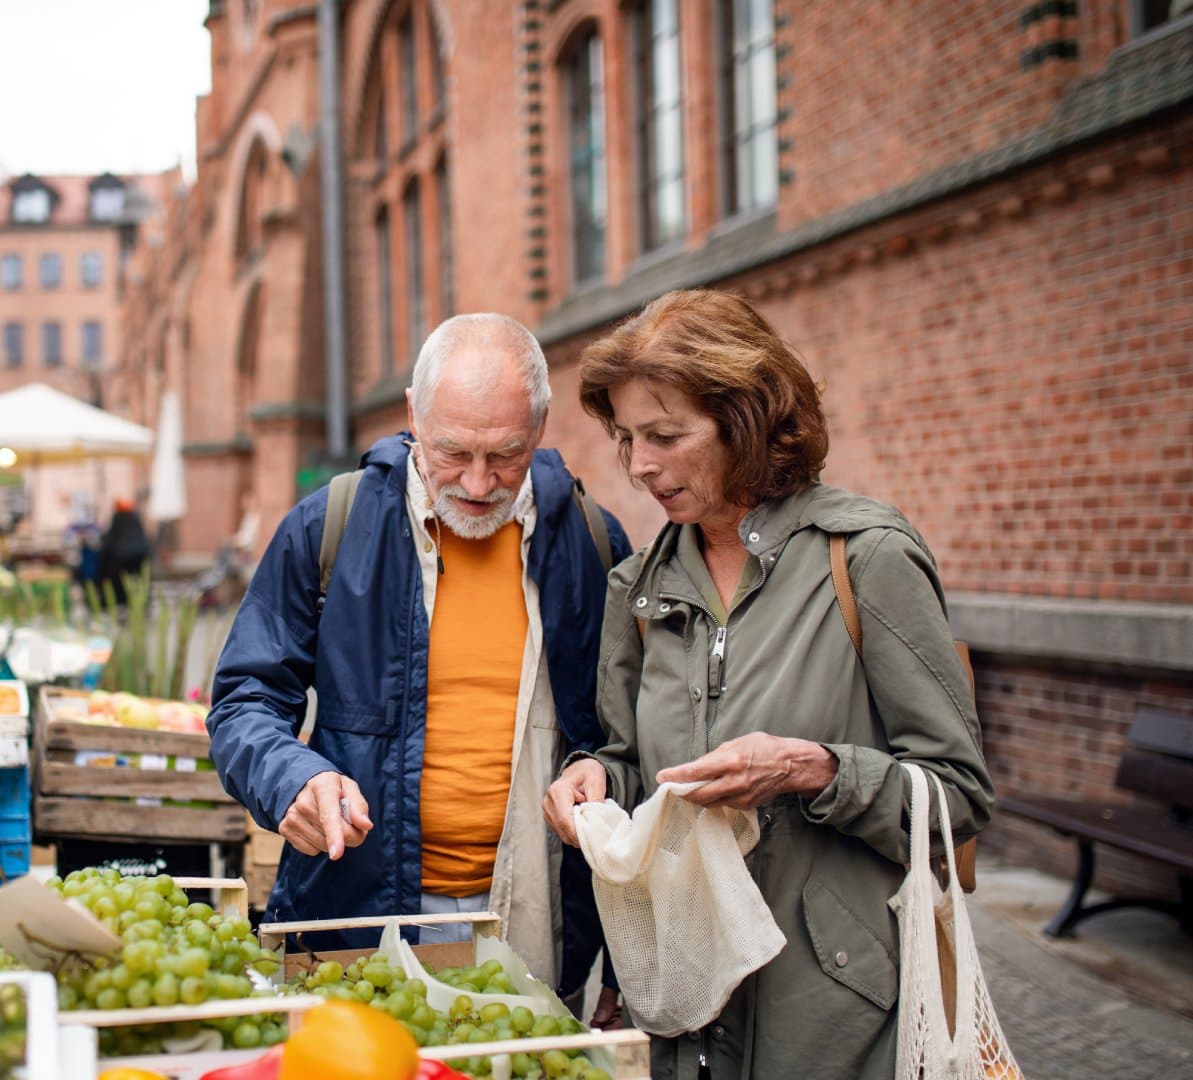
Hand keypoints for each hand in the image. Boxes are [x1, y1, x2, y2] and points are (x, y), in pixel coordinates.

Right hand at [280, 771, 372, 858]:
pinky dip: (319, 845)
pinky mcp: (284, 829)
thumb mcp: (350, 788)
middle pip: (329, 834)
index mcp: (322, 787)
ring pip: (321, 845)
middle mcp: (303, 802)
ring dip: (333, 841)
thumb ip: (359, 806)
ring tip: (333, 824)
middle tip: (352, 825)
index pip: (329, 816)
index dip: (334, 835)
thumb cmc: (334, 789)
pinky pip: (311, 850)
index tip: (336, 854)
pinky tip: (317, 829)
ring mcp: (291, 816)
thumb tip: (366, 825)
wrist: (306, 786)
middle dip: (349, 836)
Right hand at [542, 758, 607, 845]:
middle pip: (562, 829)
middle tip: (596, 833)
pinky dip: (573, 833)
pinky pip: (562, 832)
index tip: (593, 836)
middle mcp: (548, 801)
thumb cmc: (588, 773)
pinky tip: (583, 825)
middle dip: (580, 836)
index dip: (578, 832)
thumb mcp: (596, 782)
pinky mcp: (550, 817)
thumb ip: (596, 801)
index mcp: (558, 790)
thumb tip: (595, 822)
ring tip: (589, 825)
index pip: (564, 820)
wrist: (580, 770)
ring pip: (562, 833)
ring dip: (577, 835)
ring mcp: (547, 810)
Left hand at [655, 733, 838, 809]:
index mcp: (731, 761)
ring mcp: (741, 796)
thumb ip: (716, 756)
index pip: (696, 771)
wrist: (791, 766)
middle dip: (682, 792)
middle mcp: (734, 781)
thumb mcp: (737, 742)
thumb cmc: (765, 748)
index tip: (662, 777)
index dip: (676, 776)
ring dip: (695, 797)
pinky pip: (723, 804)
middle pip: (699, 794)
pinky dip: (712, 799)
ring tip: (686, 789)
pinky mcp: (746, 805)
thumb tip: (697, 766)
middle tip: (671, 787)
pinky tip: (709, 792)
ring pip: (709, 802)